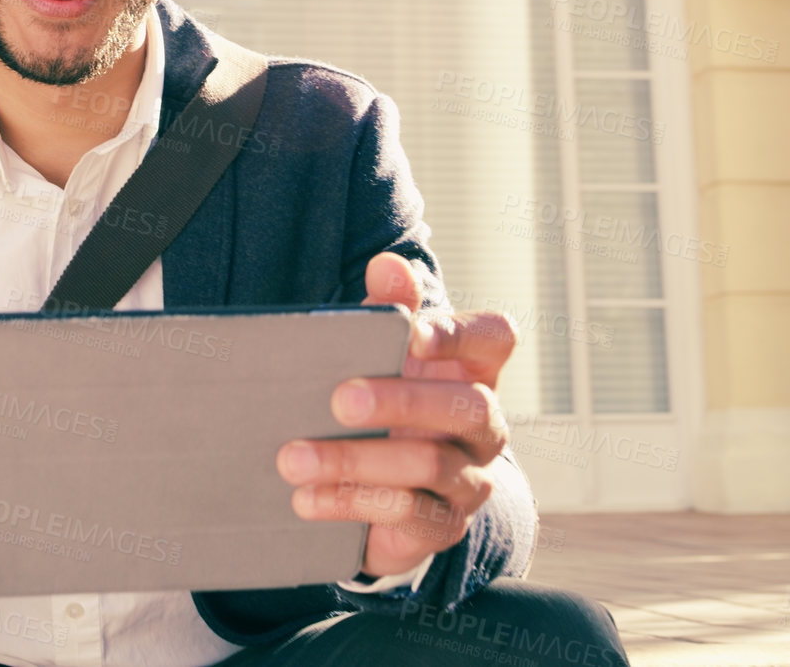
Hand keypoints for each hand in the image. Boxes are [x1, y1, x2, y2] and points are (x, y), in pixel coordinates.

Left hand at [276, 252, 515, 575]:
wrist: (375, 492)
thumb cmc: (379, 403)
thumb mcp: (377, 354)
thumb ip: (387, 309)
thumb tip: (387, 265)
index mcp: (474, 369)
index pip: (496, 338)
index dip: (462, 334)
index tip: (413, 335)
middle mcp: (485, 424)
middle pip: (468, 406)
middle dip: (401, 401)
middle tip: (339, 400)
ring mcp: (470, 478)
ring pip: (431, 465)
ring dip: (355, 460)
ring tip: (292, 458)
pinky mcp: (443, 525)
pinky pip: (410, 514)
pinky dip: (352, 504)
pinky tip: (306, 498)